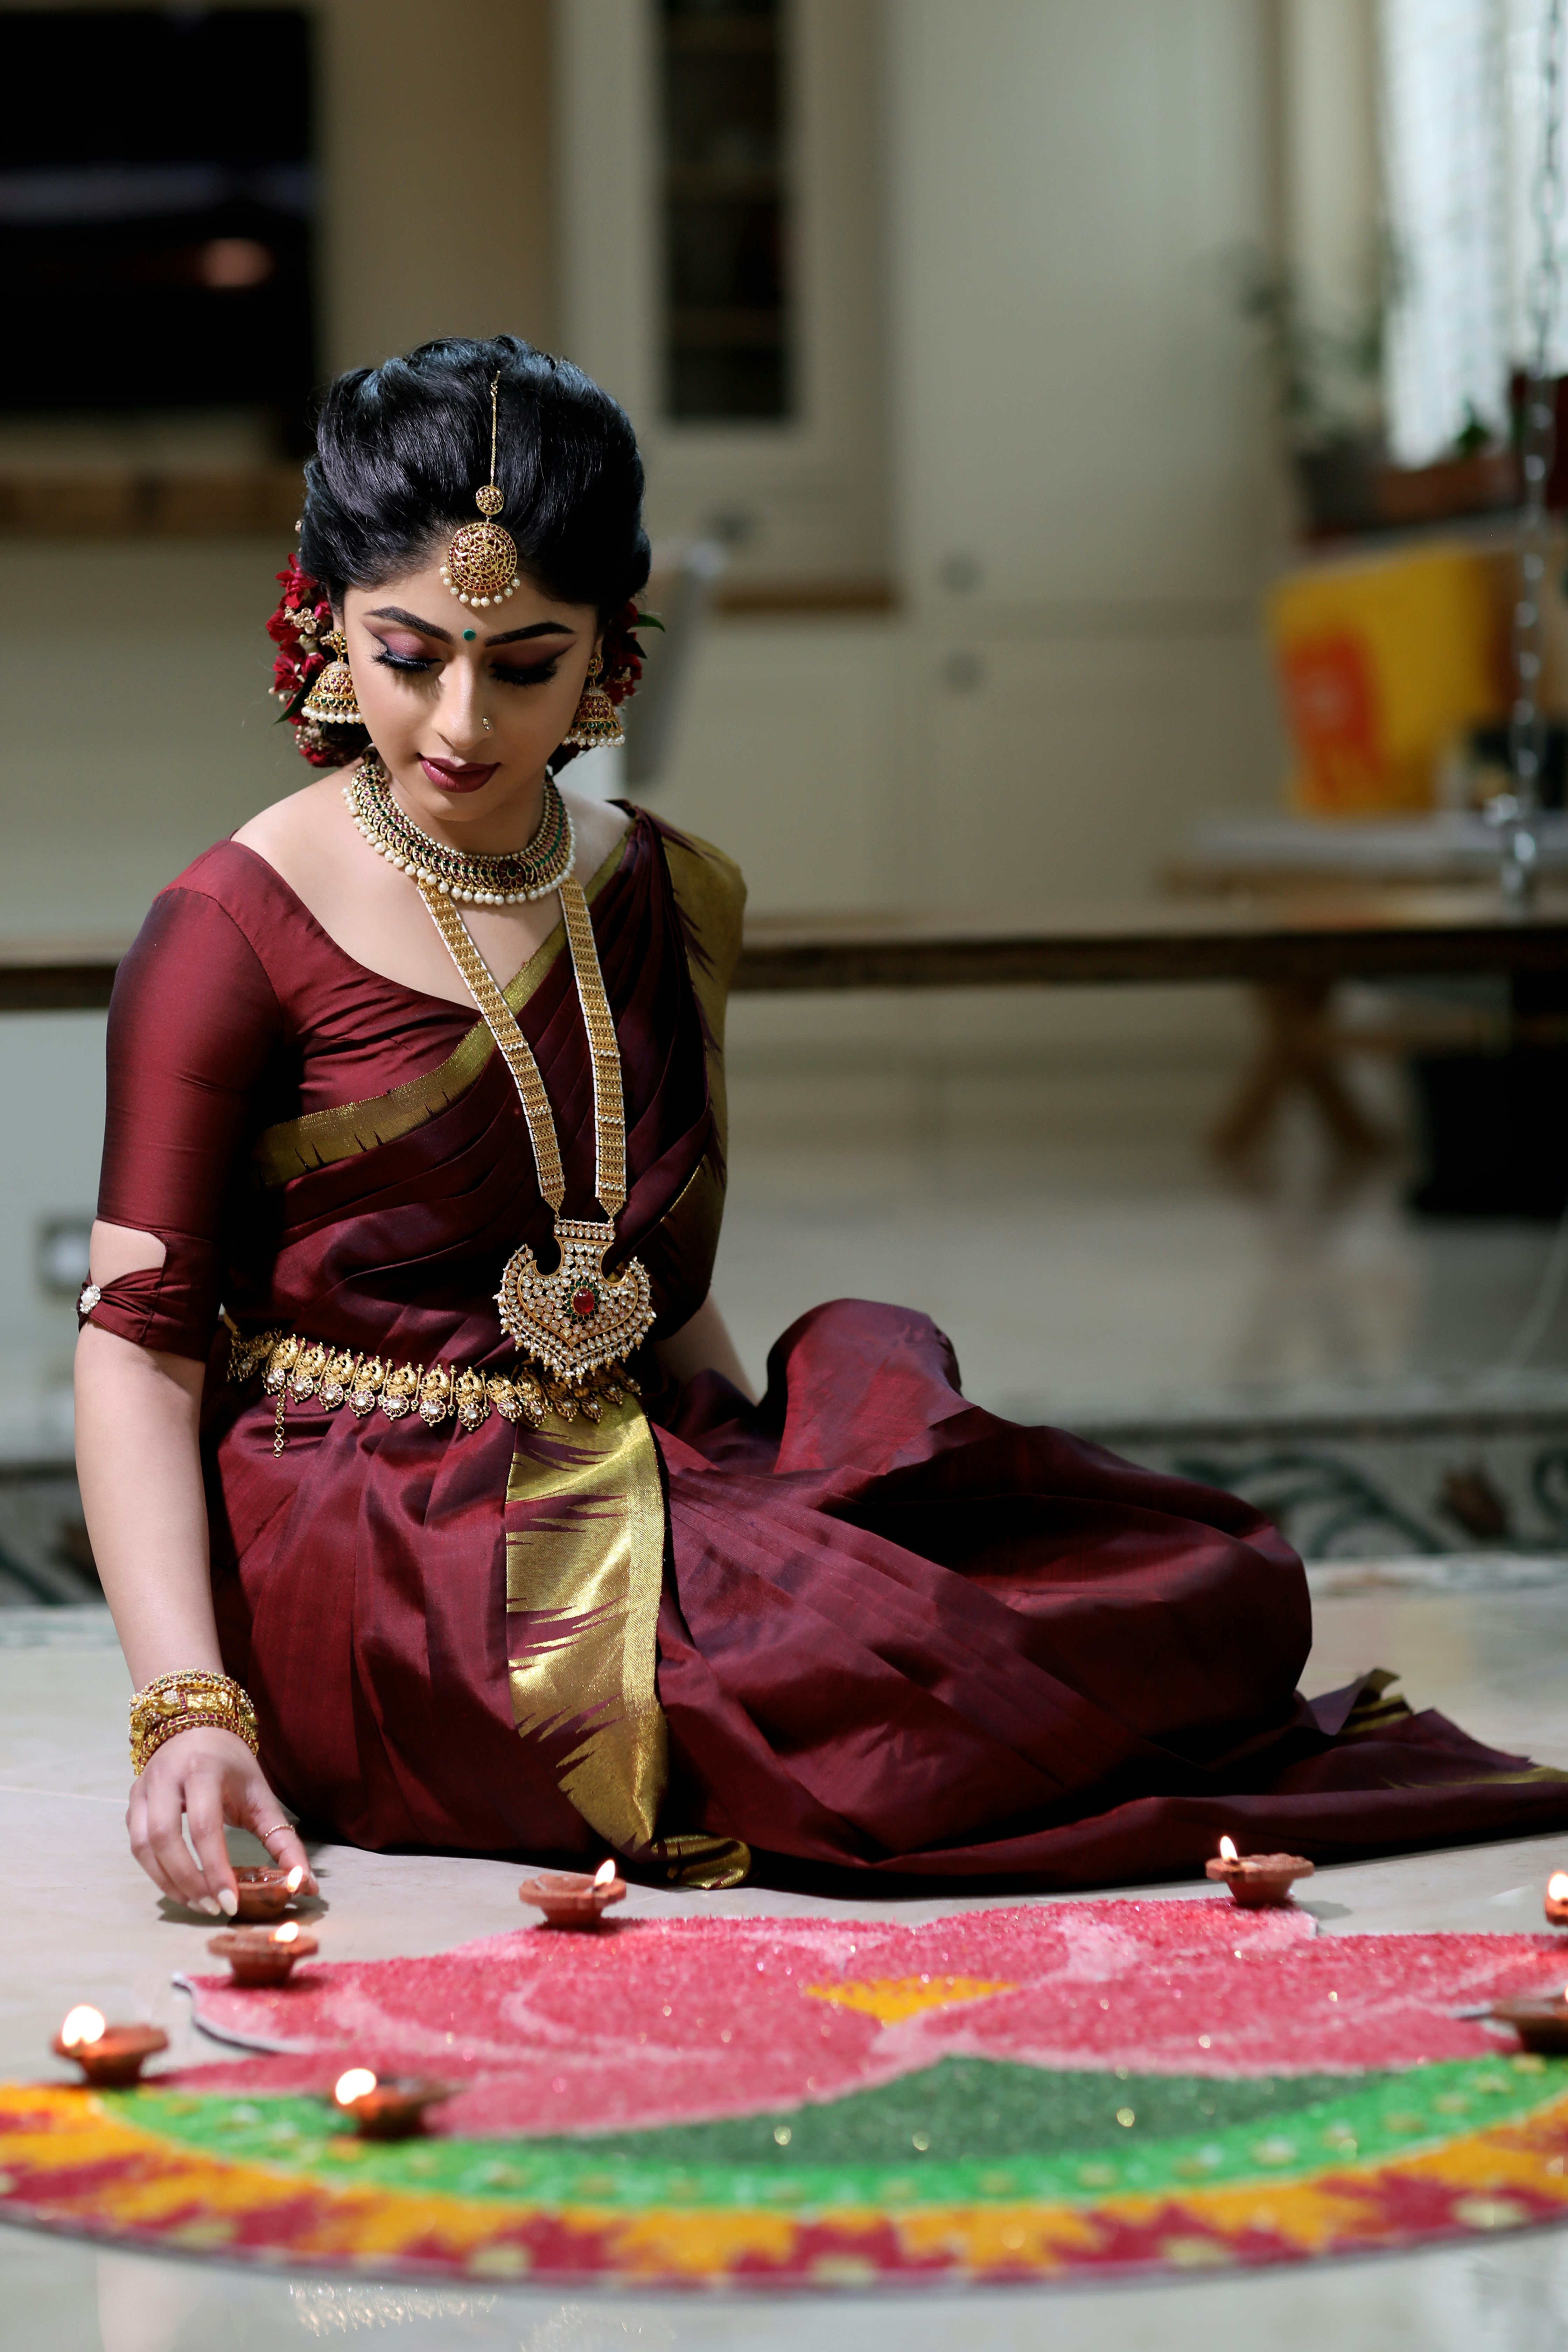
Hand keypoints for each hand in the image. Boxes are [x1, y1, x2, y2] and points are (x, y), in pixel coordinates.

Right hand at [126, 1726, 316, 1913]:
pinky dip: (155, 1872)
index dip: (215, 1869)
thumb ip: (283, 1840)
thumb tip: (305, 1885)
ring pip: (143, 1846)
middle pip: (165, 1839)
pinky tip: (179, 1886)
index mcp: (203, 1770)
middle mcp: (167, 1777)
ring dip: (168, 1882)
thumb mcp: (262, 1796)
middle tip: (212, 1908)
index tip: (230, 1902)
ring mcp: (144, 1789)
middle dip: (188, 1881)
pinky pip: (136, 1845)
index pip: (204, 1827)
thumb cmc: (232, 1766)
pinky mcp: (132, 1801)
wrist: (198, 1729)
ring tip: (197, 1903)